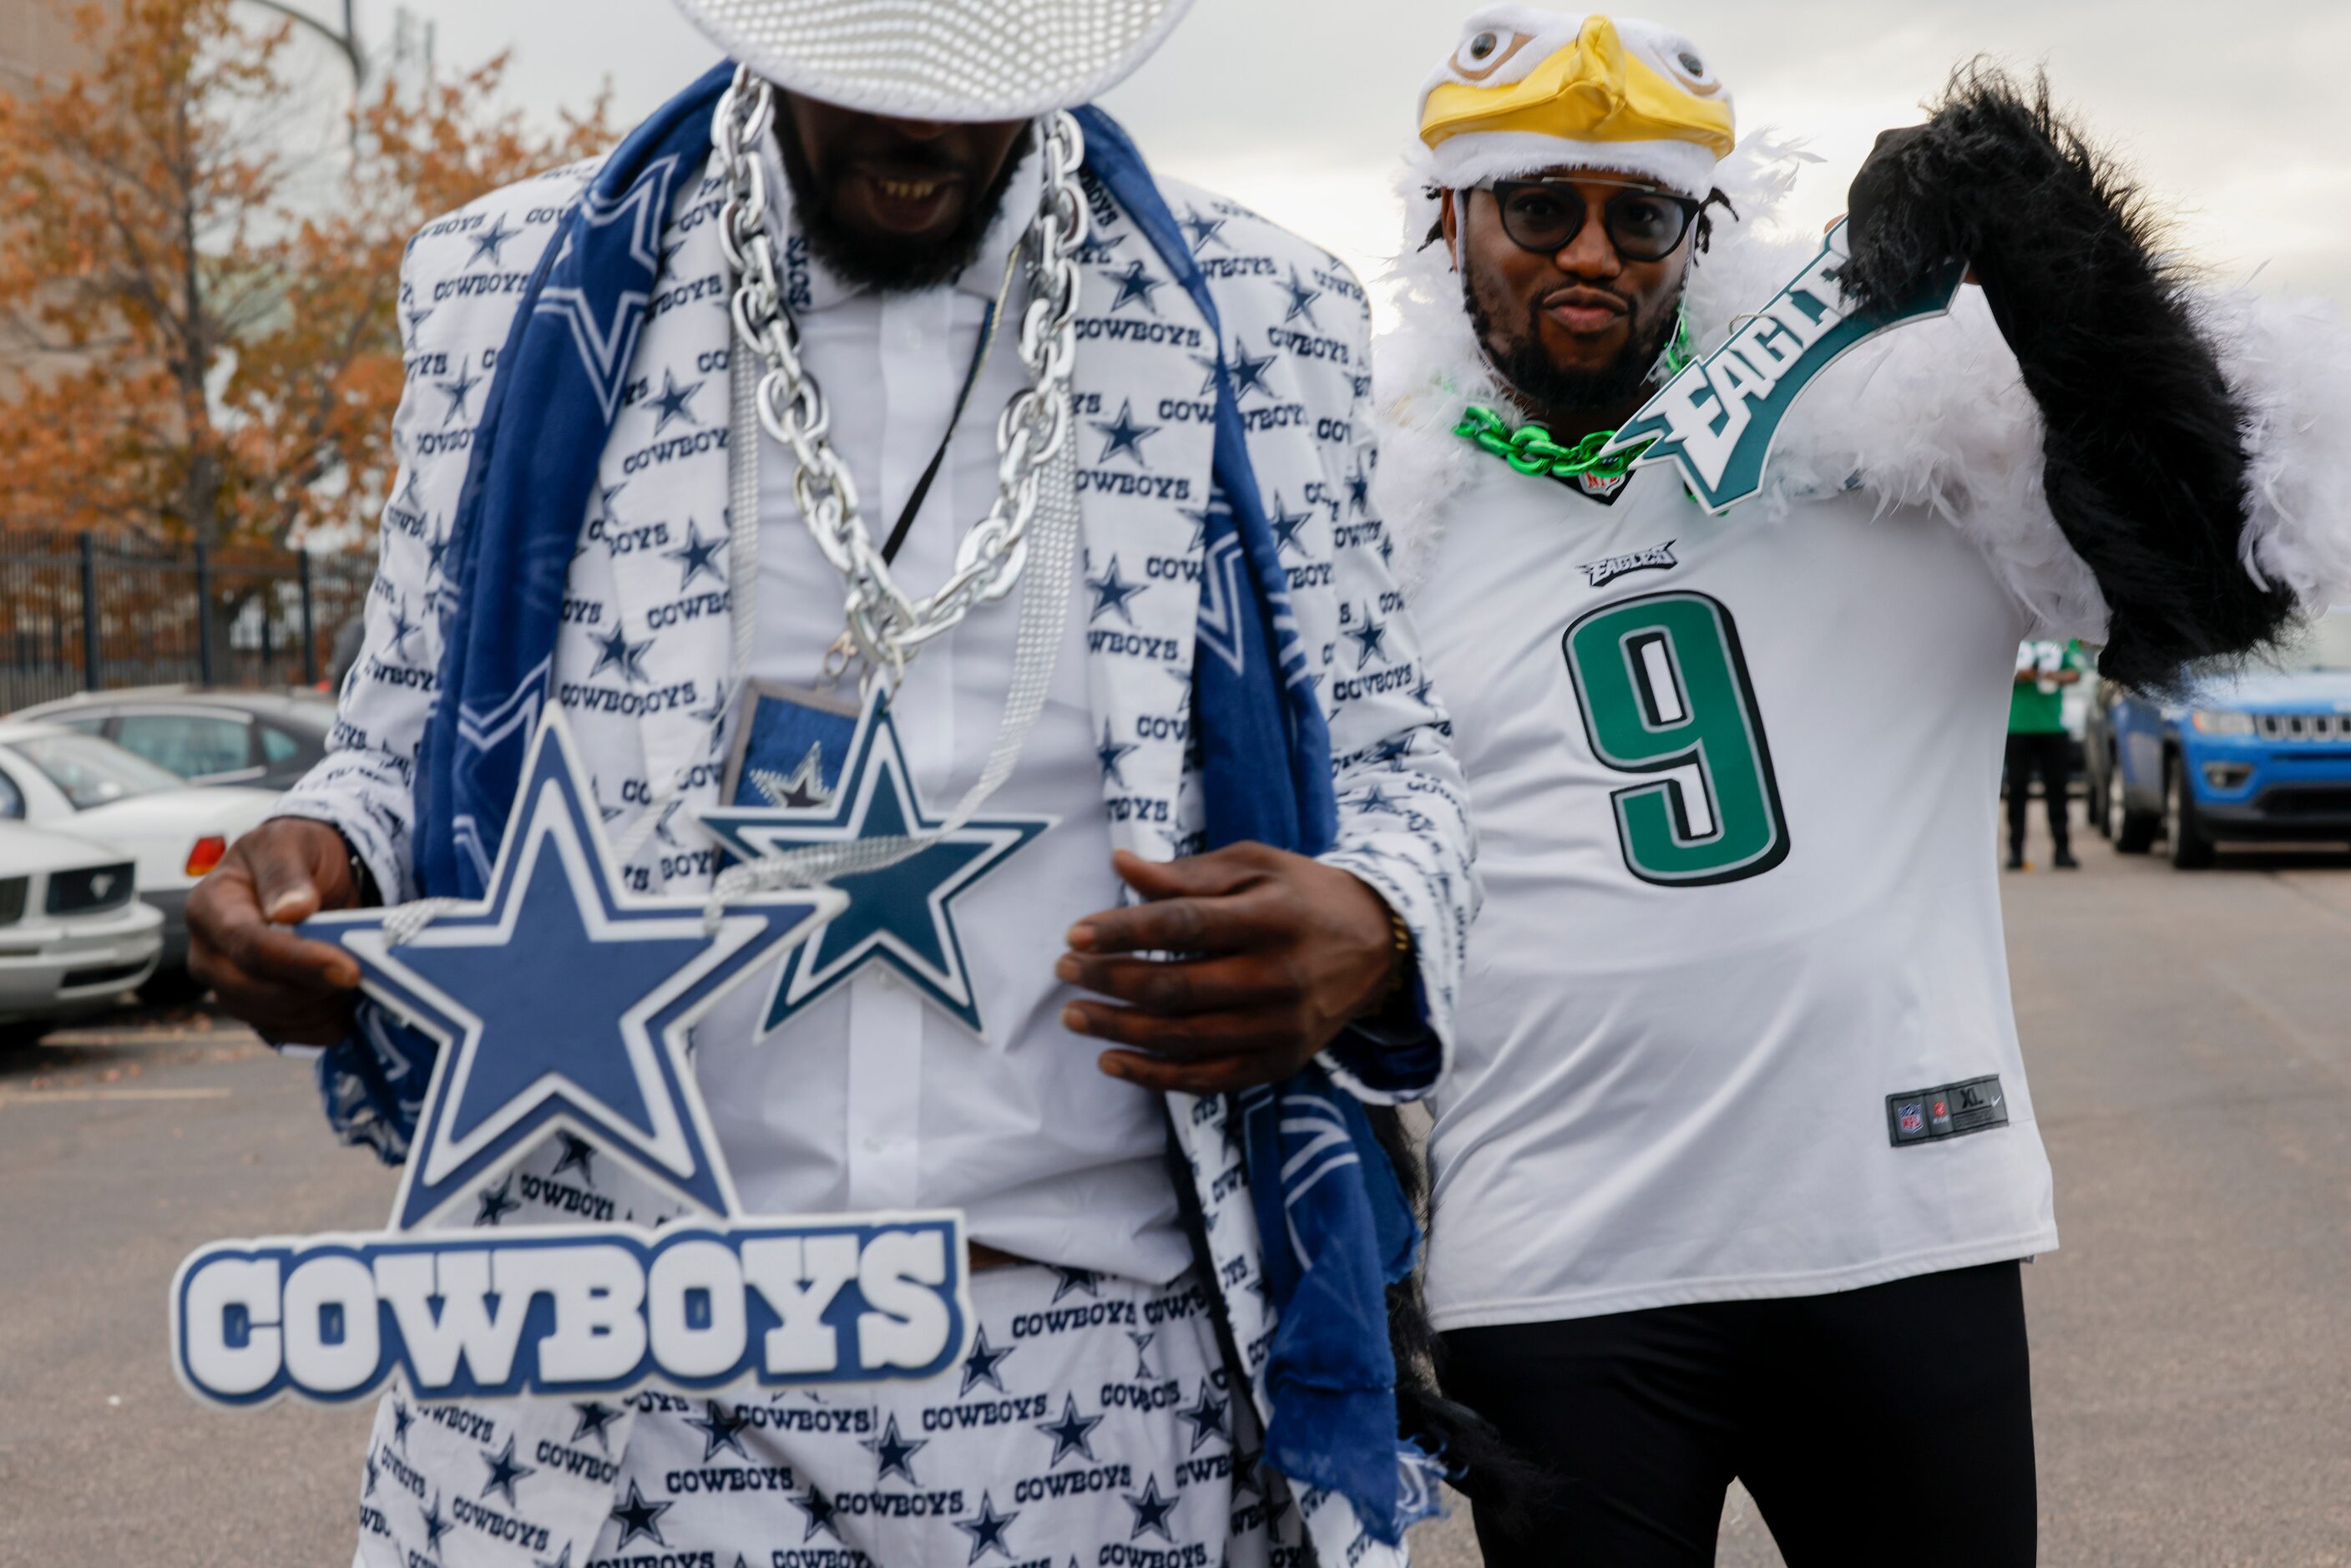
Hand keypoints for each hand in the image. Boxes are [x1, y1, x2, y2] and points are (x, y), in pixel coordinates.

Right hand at [187, 817, 365, 1044]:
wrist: (308, 874)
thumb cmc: (295, 853)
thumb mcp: (292, 843)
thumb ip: (287, 873)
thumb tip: (292, 910)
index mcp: (209, 906)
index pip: (248, 945)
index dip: (299, 962)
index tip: (347, 969)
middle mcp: (208, 952)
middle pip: (254, 991)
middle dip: (312, 988)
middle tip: (358, 971)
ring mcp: (225, 985)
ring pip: (269, 1016)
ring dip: (318, 1006)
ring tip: (351, 978)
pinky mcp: (251, 1009)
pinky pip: (282, 1033)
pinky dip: (317, 1024)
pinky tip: (342, 1003)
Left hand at [1056, 845, 1400, 1094]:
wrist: (1378, 945)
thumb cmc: (1304, 895)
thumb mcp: (1255, 865)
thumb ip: (1186, 874)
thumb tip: (1120, 866)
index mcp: (1270, 917)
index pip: (1182, 927)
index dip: (1123, 932)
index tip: (1073, 934)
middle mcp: (1277, 976)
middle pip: (1175, 988)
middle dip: (1109, 981)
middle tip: (1064, 970)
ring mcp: (1280, 1027)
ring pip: (1183, 1039)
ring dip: (1118, 1029)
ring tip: (1074, 1015)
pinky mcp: (1280, 1061)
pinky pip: (1207, 1079)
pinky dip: (1154, 1075)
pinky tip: (1112, 1060)